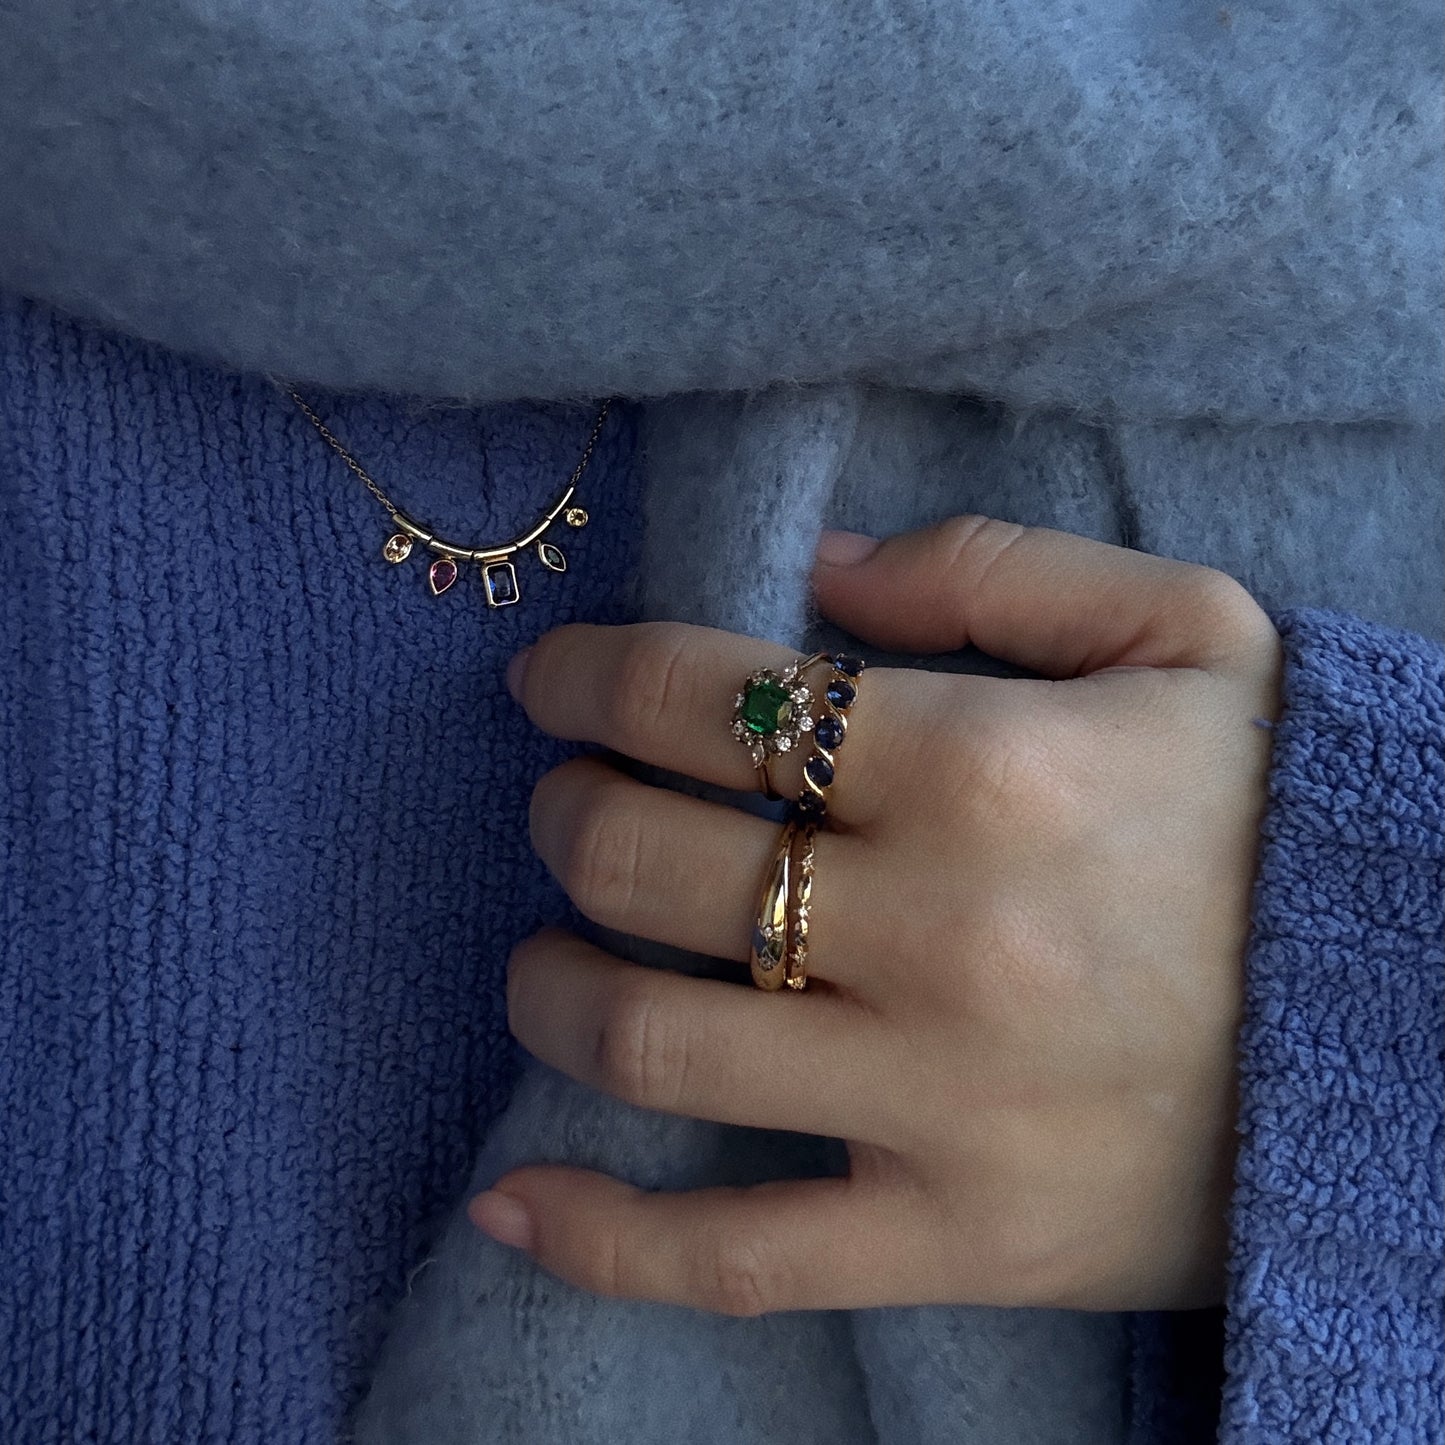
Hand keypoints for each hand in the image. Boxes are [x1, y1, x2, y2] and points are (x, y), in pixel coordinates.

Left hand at [468, 515, 1283, 1314]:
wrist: (1413, 1036)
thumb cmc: (1282, 819)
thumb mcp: (1191, 636)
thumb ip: (995, 570)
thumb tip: (811, 569)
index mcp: (991, 768)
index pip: (711, 700)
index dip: (591, 678)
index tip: (548, 683)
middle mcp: (946, 935)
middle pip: (650, 861)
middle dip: (565, 815)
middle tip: (564, 803)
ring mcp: (941, 1104)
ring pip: (652, 1043)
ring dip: (549, 988)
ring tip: (543, 955)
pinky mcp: (956, 1237)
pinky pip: (732, 1259)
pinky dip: (597, 1236)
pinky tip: (507, 1198)